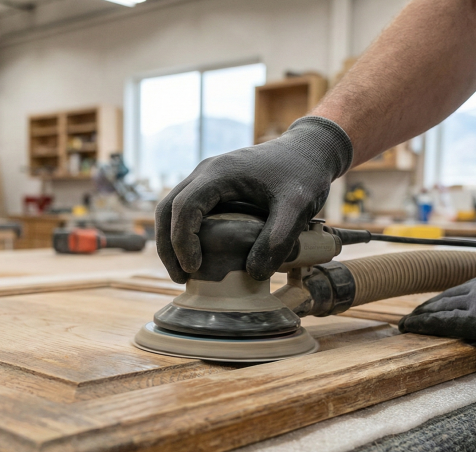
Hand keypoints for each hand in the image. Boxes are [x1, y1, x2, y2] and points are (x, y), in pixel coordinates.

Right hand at [155, 116, 352, 282]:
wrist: (309, 150)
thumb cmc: (304, 174)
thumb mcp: (297, 208)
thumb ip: (278, 239)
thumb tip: (253, 273)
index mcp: (219, 173)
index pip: (184, 207)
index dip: (183, 241)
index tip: (194, 268)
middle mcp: (206, 172)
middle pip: (167, 209)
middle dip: (169, 246)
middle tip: (181, 277)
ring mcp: (207, 178)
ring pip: (172, 209)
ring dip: (172, 241)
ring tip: (185, 272)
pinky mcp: (213, 186)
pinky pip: (188, 209)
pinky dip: (184, 233)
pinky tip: (198, 255)